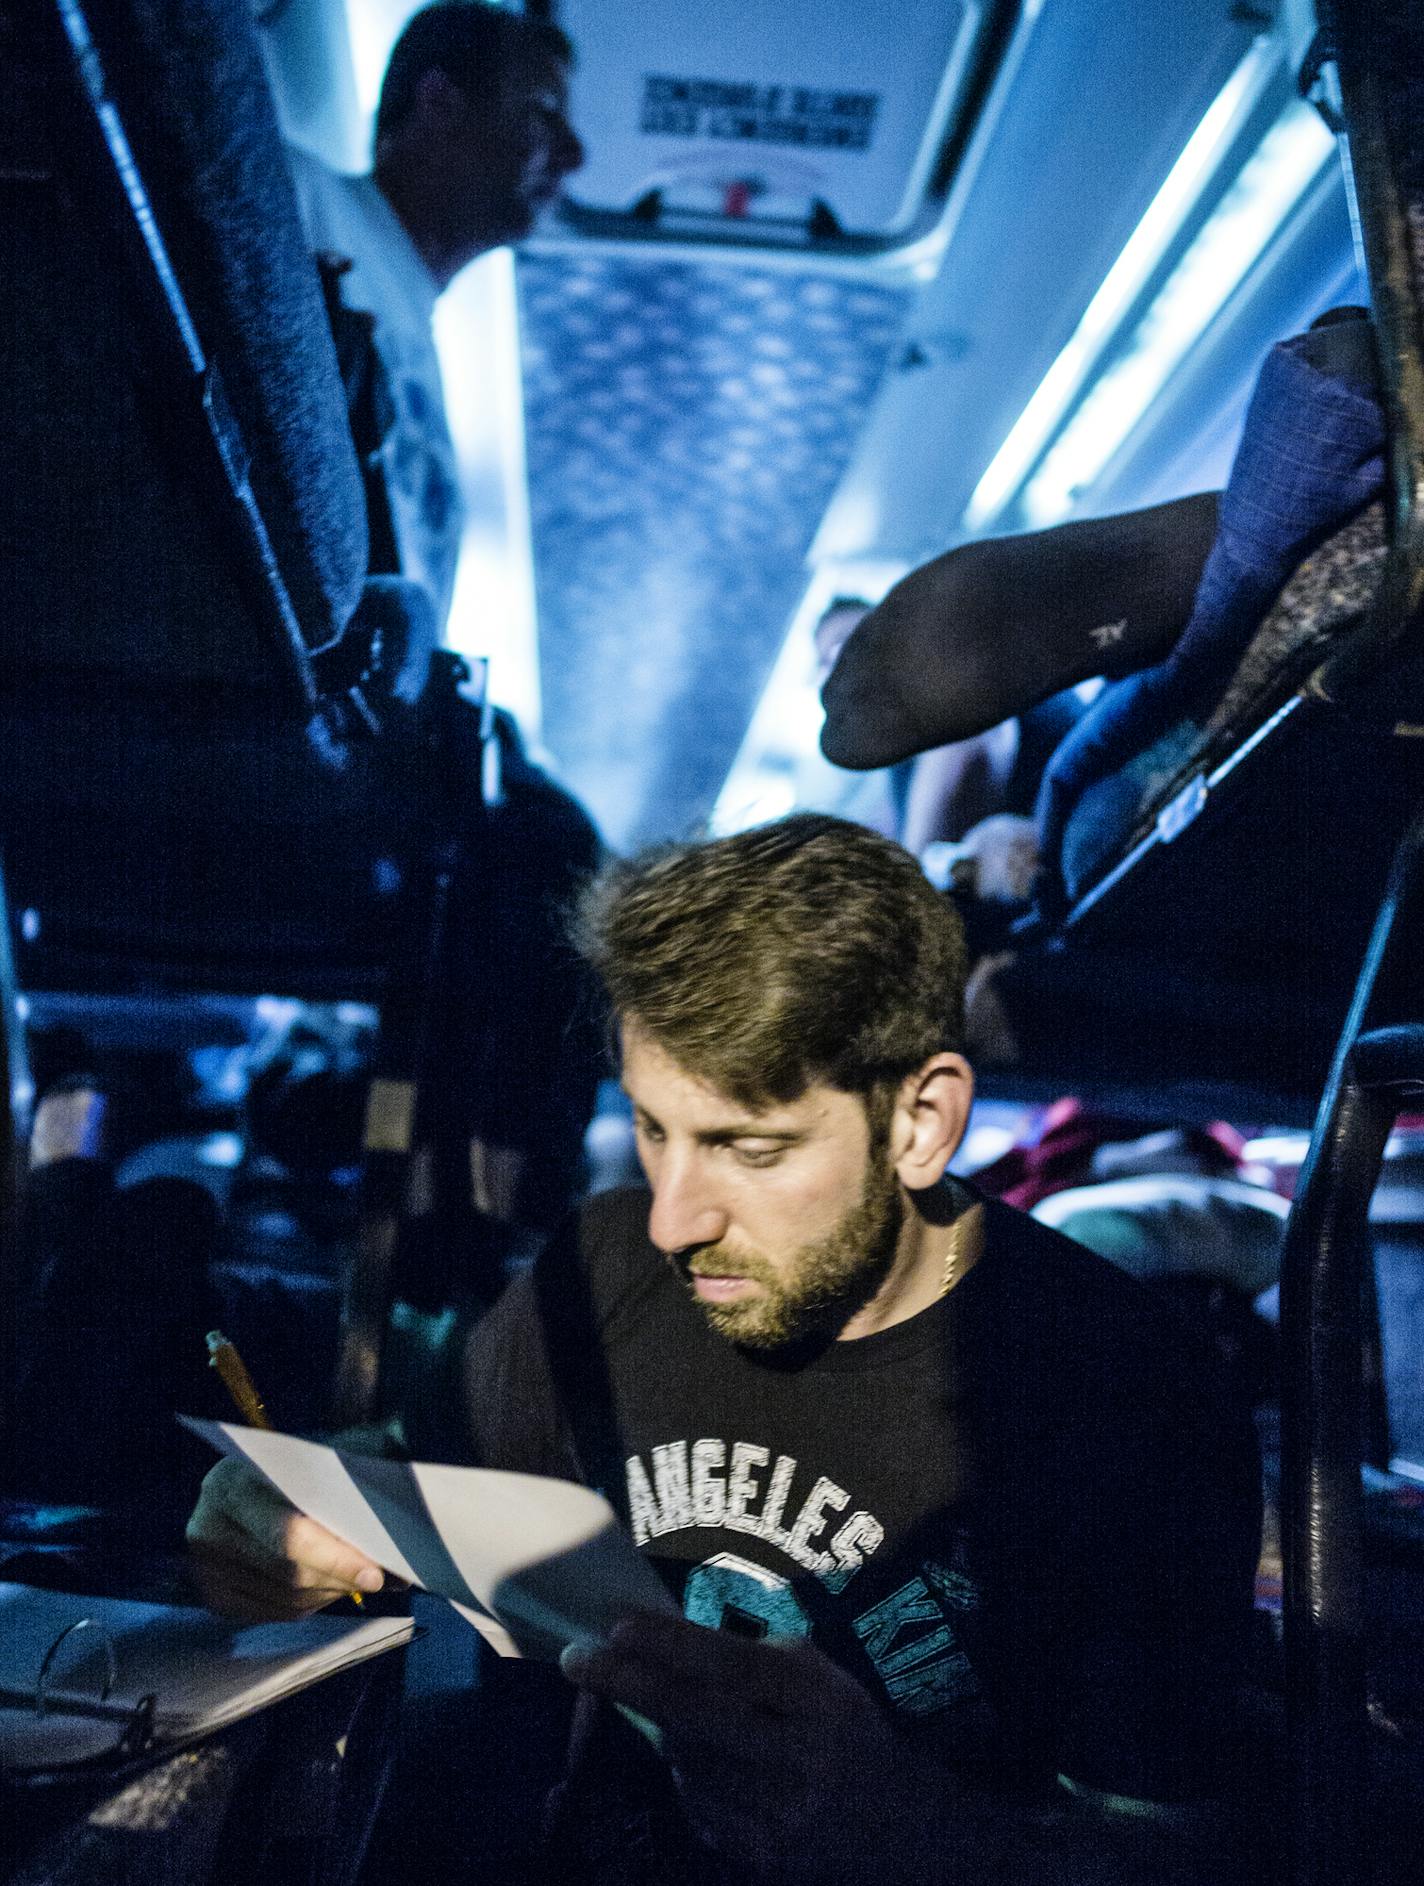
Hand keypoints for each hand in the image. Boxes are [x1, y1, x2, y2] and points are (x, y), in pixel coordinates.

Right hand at [185, 1456, 384, 1619]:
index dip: (337, 1558)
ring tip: (359, 1578)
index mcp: (231, 1482)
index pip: (289, 1534)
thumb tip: (403, 1512)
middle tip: (380, 1578)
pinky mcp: (213, 1596)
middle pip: (288, 1573)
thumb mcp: (316, 1454)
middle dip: (341, 1578)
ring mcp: (205, 1568)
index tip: (376, 1571)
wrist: (242, 1480)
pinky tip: (330, 1586)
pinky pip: (275, 1612)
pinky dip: (312, 1603)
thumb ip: (354, 1475)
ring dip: (331, 1593)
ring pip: (286, 1597)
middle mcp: (208, 1526)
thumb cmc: (289, 1466)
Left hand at [561, 1614, 927, 1883]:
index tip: (618, 1625)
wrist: (898, 1826)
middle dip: (629, 1684)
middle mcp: (798, 1762)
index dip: (675, 1647)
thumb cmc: (844, 1726)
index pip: (736, 1669)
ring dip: (662, 1727)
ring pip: (687, 1762)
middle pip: (697, 1719)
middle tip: (576, 1656)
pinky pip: (697, 1804)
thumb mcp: (821, 1676)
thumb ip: (757, 1659)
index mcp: (819, 1703)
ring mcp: (776, 1819)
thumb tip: (670, 1640)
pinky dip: (689, 1774)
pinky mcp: (758, 1858)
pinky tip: (708, 1759)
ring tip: (662, 1704)